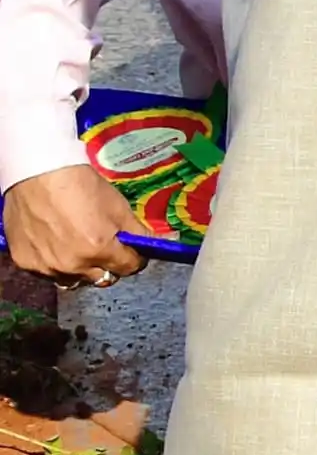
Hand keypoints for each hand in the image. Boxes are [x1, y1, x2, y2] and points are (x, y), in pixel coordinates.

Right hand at [4, 165, 143, 286]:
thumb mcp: (119, 207)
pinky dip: (56, 264)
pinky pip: (48, 273)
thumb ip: (137, 232)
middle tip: (105, 247)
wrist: (39, 174)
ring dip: (81, 268)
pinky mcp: (26, 263)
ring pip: (74, 279)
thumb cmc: (81, 186)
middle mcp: (72, 265)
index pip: (128, 268)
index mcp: (99, 250)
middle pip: (101, 277)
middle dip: (109, 265)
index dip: (135, 258)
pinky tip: (56, 244)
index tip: (132, 251)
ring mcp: (47, 267)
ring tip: (79, 246)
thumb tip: (152, 245)